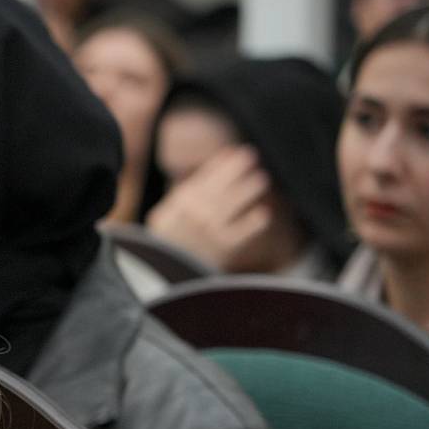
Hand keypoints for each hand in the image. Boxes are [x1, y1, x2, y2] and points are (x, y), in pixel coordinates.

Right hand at [147, 147, 276, 271]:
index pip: (203, 179)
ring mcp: (209, 232)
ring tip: (261, 179)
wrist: (165, 276)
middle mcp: (194, 215)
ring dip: (246, 190)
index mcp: (180, 204)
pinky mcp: (222, 249)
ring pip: (230, 206)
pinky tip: (263, 214)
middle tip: (251, 156)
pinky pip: (240, 233)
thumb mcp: (169, 213)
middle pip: (217, 188)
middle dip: (234, 171)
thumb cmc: (172, 240)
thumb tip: (218, 165)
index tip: (235, 152)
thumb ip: (191, 190)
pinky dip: (252, 224)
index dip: (221, 166)